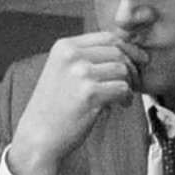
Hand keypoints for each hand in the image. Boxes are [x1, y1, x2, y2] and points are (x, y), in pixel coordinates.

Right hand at [8, 31, 141, 174]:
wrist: (38, 136)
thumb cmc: (54, 107)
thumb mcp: (62, 71)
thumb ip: (86, 57)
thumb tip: (124, 49)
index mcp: (65, 46)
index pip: (108, 37)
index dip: (127, 49)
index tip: (136, 61)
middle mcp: (71, 55)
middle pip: (118, 51)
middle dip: (132, 67)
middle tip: (135, 82)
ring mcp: (80, 73)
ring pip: (122, 70)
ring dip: (130, 84)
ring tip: (124, 97)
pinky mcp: (89, 94)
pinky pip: (122, 88)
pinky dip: (127, 97)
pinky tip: (122, 105)